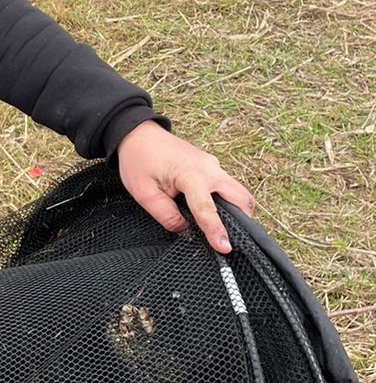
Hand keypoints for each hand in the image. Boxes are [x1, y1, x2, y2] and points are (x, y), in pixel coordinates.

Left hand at [116, 120, 255, 254]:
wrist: (139, 134)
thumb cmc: (139, 160)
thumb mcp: (143, 193)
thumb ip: (165, 215)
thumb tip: (185, 231)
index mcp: (190, 173)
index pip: (207, 208)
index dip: (216, 230)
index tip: (225, 248)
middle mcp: (209, 167)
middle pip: (240, 196)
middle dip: (243, 220)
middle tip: (232, 241)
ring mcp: (213, 165)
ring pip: (238, 191)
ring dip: (237, 210)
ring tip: (224, 230)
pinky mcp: (212, 166)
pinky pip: (228, 186)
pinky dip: (228, 201)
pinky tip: (215, 214)